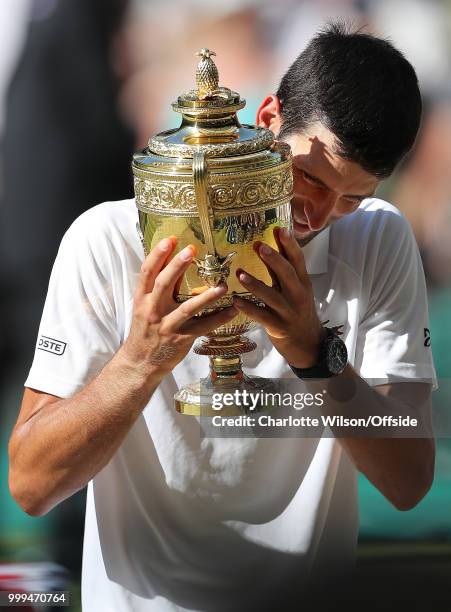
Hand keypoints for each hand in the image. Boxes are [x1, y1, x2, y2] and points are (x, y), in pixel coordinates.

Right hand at [121, 237, 236, 379]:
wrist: (140, 362)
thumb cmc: (145, 330)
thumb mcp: (146, 306)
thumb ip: (162, 287)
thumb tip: (178, 262)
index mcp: (142, 298)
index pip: (147, 272)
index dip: (158, 254)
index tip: (171, 239)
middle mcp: (152, 310)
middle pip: (164, 284)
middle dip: (177, 266)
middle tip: (191, 250)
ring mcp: (167, 325)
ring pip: (187, 308)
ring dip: (206, 296)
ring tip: (223, 285)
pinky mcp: (181, 339)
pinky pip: (203, 327)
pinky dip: (219, 318)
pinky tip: (233, 310)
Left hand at [233, 227, 322, 367]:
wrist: (309, 344)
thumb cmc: (298, 311)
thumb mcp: (295, 290)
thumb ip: (280, 271)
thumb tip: (264, 246)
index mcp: (303, 283)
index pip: (298, 261)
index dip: (289, 245)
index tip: (280, 229)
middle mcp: (298, 296)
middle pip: (287, 274)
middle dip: (274, 259)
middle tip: (260, 246)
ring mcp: (288, 312)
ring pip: (272, 296)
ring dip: (255, 284)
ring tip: (240, 274)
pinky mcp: (278, 327)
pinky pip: (261, 316)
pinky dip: (248, 308)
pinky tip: (235, 301)